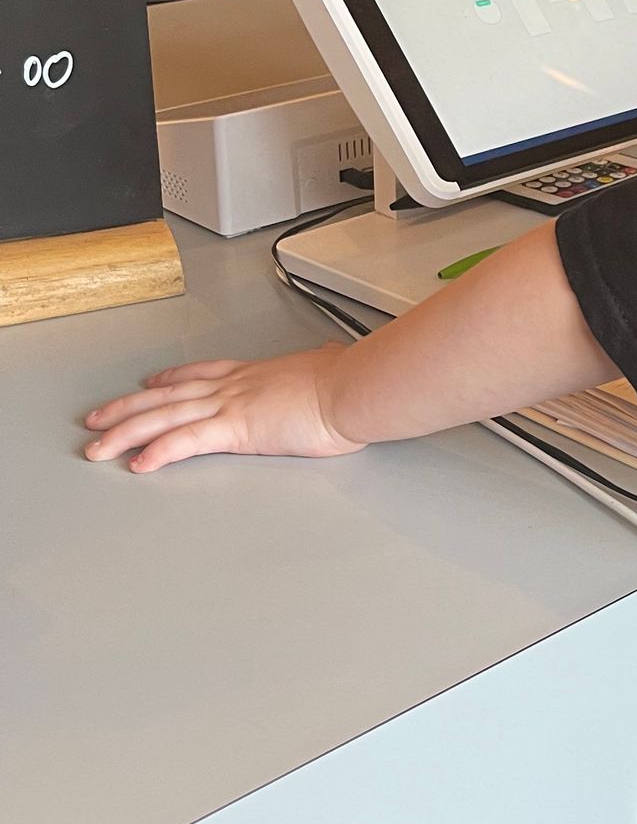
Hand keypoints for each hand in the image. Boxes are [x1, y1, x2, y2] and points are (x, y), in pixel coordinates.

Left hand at [83, 348, 366, 473]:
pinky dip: (159, 451)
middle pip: (166, 396)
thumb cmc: (347, 382)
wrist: (352, 388)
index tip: (148, 382)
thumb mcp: (329, 367)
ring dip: (126, 433)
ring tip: (98, 448)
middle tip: (97, 419)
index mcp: (253, 374)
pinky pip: (187, 441)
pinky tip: (138, 463)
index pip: (198, 373)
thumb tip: (333, 360)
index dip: (168, 378)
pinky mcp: (237, 429)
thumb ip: (322, 366)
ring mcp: (231, 406)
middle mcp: (234, 386)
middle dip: (127, 407)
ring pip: (164, 417)